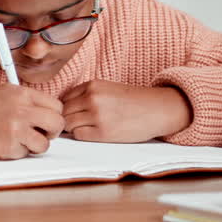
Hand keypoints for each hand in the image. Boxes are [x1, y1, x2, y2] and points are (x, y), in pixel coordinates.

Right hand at [0, 85, 64, 158]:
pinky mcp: (9, 146)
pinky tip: (4, 142)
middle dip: (52, 132)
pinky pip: (25, 154)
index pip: (56, 106)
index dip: (53, 116)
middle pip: (57, 123)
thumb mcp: (6, 93)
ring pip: (45, 144)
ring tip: (20, 140)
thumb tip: (49, 112)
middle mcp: (22, 110)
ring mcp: (16, 128)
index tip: (45, 122)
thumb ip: (28, 101)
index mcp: (23, 94)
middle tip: (41, 134)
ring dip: (35, 146)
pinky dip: (17, 151)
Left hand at [61, 81, 192, 142]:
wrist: (159, 110)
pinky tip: (94, 133)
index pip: (63, 99)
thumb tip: (62, 109)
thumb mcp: (107, 89)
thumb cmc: (132, 101)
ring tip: (88, 128)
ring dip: (73, 128)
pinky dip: (82, 136)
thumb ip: (86, 95)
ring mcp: (97, 116)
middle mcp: (92, 98)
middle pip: (63, 112)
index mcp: (92, 85)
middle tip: (77, 124)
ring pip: (68, 124)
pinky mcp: (103, 132)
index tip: (73, 114)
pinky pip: (79, 135)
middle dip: (66, 119)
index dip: (65, 108)